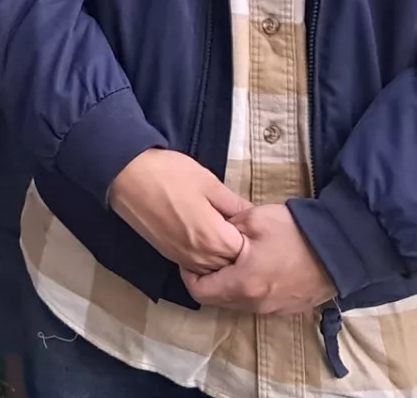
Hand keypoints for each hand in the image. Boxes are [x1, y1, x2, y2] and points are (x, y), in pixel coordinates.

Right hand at [109, 149, 249, 274]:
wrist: (125, 174)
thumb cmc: (169, 173)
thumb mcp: (208, 182)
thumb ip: (234, 204)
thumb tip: (252, 217)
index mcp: (215, 239)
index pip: (247, 253)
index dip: (251, 237)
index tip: (248, 220)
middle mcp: (200, 257)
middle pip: (232, 266)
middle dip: (238, 249)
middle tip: (234, 222)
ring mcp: (182, 258)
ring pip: (213, 269)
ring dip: (221, 255)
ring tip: (218, 228)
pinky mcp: (168, 254)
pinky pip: (195, 265)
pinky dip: (204, 255)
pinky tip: (201, 234)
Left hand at [183, 204, 335, 313]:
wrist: (340, 250)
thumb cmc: (294, 232)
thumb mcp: (252, 218)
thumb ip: (226, 227)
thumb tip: (212, 231)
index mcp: (243, 284)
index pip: (200, 292)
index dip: (188, 274)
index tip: (190, 255)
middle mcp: (256, 304)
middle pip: (217, 300)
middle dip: (207, 279)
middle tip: (207, 255)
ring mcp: (274, 309)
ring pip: (236, 302)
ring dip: (227, 284)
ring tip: (228, 259)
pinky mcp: (288, 307)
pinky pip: (257, 302)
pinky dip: (247, 289)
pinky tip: (251, 267)